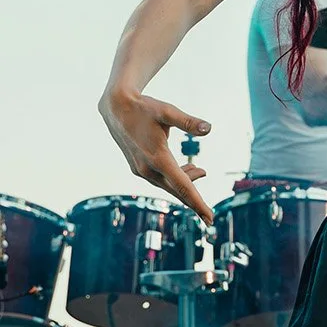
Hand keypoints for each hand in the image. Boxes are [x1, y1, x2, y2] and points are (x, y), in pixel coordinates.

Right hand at [99, 90, 214, 222]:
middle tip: (210, 217)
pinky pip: (160, 179)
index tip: (210, 218)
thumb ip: (188, 121)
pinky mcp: (138, 167)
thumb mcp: (167, 112)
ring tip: (202, 171)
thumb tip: (209, 129)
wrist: (116, 108)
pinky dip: (175, 178)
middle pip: (176, 191)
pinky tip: (186, 170)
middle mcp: (147, 168)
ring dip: (186, 183)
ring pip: (168, 185)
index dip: (198, 203)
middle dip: (194, 203)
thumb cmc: (143, 108)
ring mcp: (141, 169)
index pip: (183, 186)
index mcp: (157, 158)